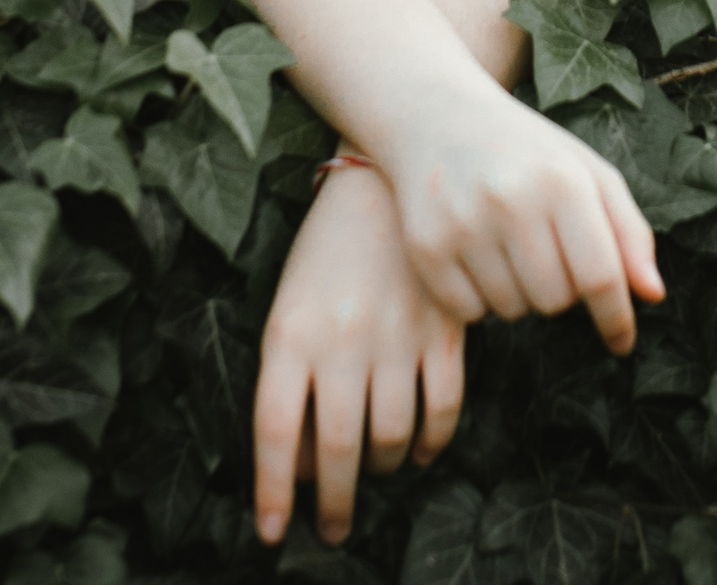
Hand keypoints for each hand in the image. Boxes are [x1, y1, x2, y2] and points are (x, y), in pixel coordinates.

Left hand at [254, 164, 465, 547]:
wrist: (383, 184)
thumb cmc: (325, 254)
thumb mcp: (288, 308)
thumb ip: (290, 380)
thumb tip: (300, 465)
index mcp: (289, 333)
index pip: (275, 431)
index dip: (272, 490)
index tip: (274, 533)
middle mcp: (341, 341)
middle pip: (335, 446)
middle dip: (333, 502)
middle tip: (332, 529)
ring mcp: (396, 336)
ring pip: (390, 436)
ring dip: (380, 469)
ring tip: (372, 474)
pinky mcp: (443, 331)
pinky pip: (441, 408)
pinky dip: (431, 442)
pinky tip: (418, 451)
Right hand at [374, 79, 662, 352]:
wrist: (437, 114)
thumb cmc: (527, 151)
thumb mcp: (586, 172)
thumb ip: (628, 231)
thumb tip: (653, 295)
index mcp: (562, 180)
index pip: (600, 275)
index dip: (616, 318)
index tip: (622, 342)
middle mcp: (512, 200)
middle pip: (557, 300)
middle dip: (560, 291)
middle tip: (544, 253)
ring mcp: (464, 224)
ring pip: (513, 310)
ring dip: (519, 293)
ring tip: (507, 245)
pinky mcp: (426, 246)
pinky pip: (469, 312)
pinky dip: (478, 298)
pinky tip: (475, 254)